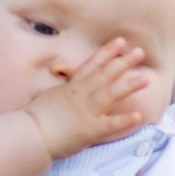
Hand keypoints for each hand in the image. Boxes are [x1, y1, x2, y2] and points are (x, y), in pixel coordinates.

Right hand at [24, 39, 152, 158]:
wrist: (29, 134)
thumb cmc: (34, 118)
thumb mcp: (48, 97)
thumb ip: (61, 92)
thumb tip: (66, 87)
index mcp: (71, 88)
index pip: (91, 66)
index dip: (107, 53)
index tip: (120, 42)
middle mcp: (81, 97)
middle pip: (105, 76)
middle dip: (123, 63)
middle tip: (140, 52)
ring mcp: (86, 112)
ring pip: (110, 95)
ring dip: (128, 86)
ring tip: (145, 78)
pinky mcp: (89, 131)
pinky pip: (109, 125)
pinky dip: (123, 121)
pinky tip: (138, 116)